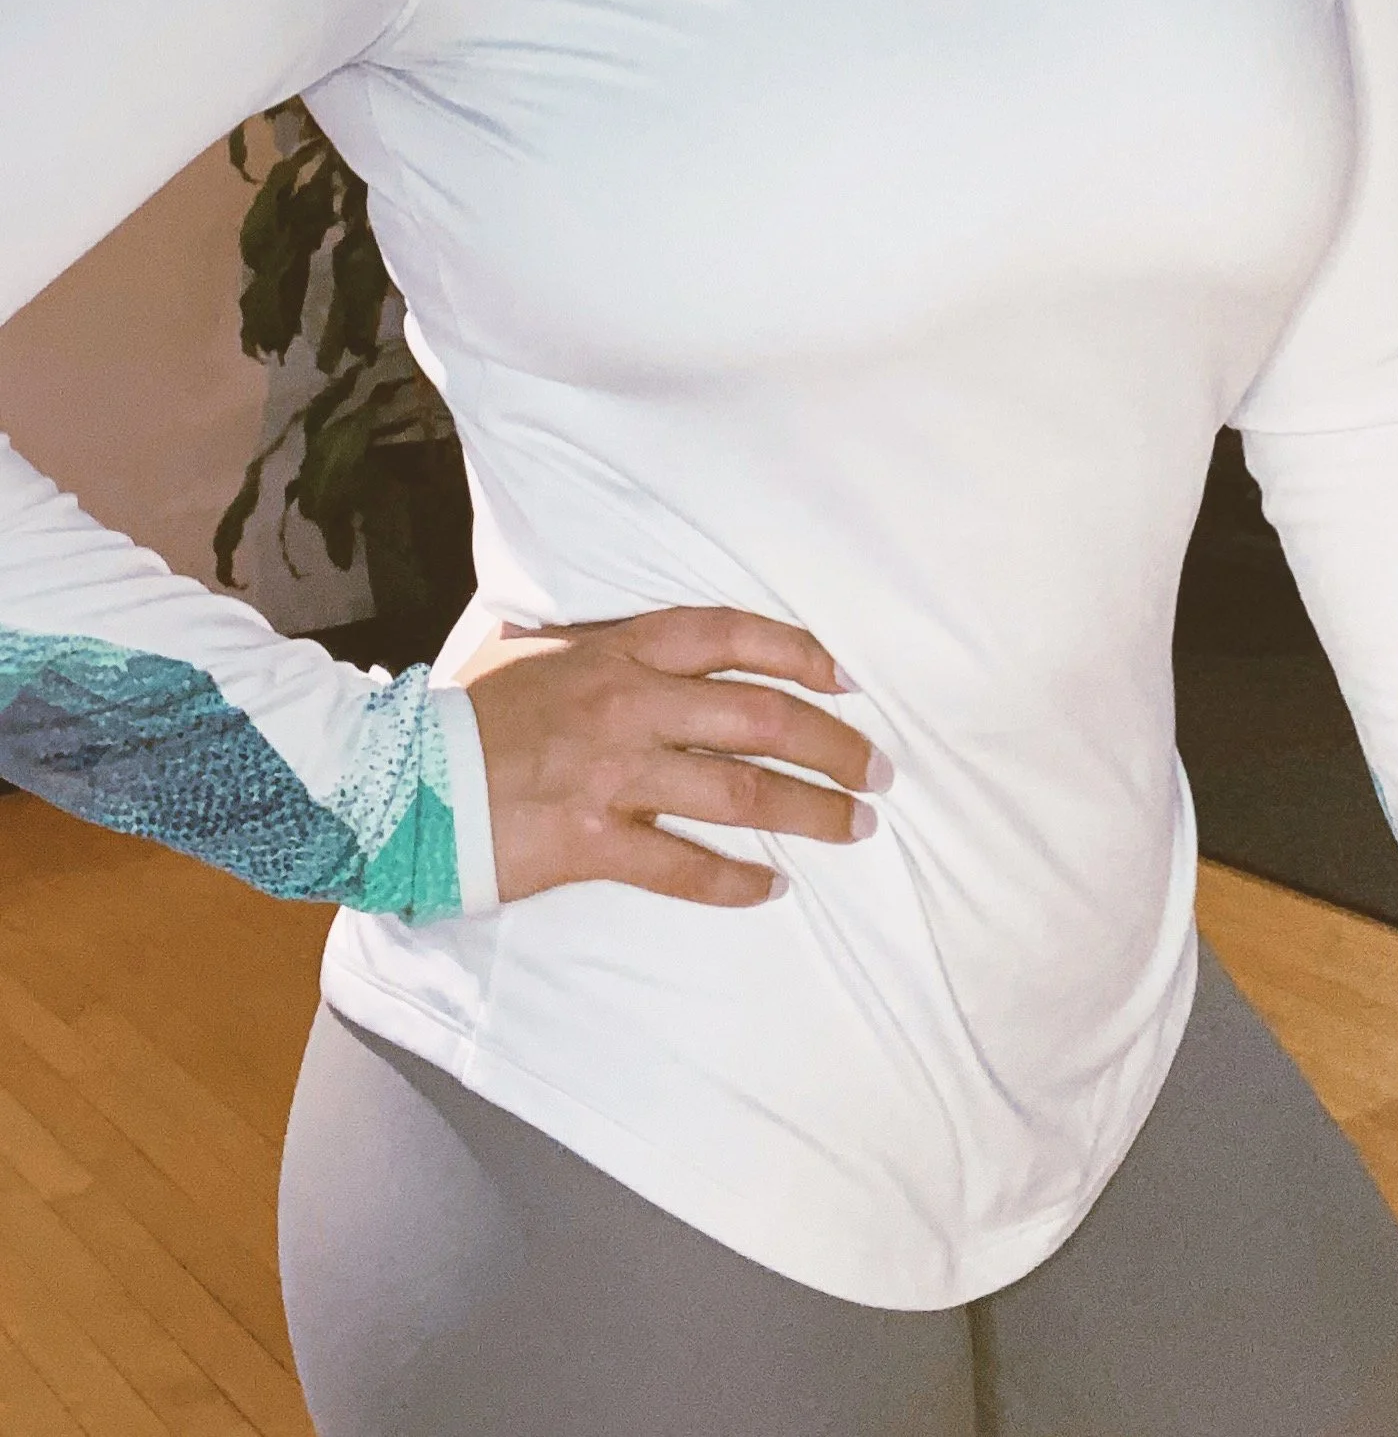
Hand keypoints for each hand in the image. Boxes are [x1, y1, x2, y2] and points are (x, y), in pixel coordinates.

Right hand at [450, 606, 886, 907]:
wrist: (393, 779)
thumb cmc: (470, 711)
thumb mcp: (541, 650)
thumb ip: (607, 647)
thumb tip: (664, 648)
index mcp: (618, 650)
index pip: (731, 636)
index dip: (800, 653)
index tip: (847, 680)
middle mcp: (627, 704)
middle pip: (760, 717)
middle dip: (832, 744)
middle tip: (879, 770)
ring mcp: (611, 775)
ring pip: (738, 791)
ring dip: (809, 810)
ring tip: (854, 826)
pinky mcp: (588, 842)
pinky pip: (680, 865)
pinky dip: (734, 880)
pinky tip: (772, 887)